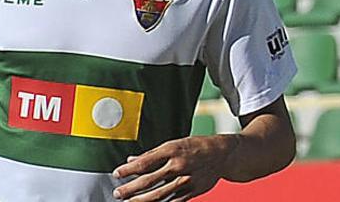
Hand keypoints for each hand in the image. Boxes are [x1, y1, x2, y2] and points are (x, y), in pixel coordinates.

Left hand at [112, 134, 238, 200]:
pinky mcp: (192, 192)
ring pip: (158, 195)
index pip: (145, 162)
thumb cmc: (196, 147)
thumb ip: (153, 154)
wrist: (223, 155)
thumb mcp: (174, 144)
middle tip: (118, 193)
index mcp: (173, 150)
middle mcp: (179, 165)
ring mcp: (186, 180)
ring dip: (140, 200)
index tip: (116, 173)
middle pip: (149, 181)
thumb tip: (131, 160)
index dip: (128, 169)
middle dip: (130, 189)